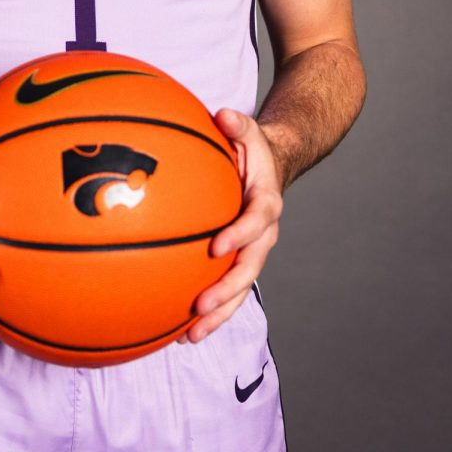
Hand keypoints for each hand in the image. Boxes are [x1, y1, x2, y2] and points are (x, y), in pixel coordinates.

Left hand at [177, 108, 282, 343]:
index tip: (217, 247)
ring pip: (238, 289)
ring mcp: (251, 251)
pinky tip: (180, 328)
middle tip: (200, 305)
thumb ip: (238, 125)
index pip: (256, 222)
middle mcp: (262, 234)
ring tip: (190, 335)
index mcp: (265, 203)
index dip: (240, 235)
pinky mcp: (237, 260)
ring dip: (218, 313)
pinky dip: (209, 309)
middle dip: (227, 291)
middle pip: (249, 268)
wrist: (271, 168)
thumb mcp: (248, 132)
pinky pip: (225, 288)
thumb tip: (224, 115)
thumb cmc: (252, 149)